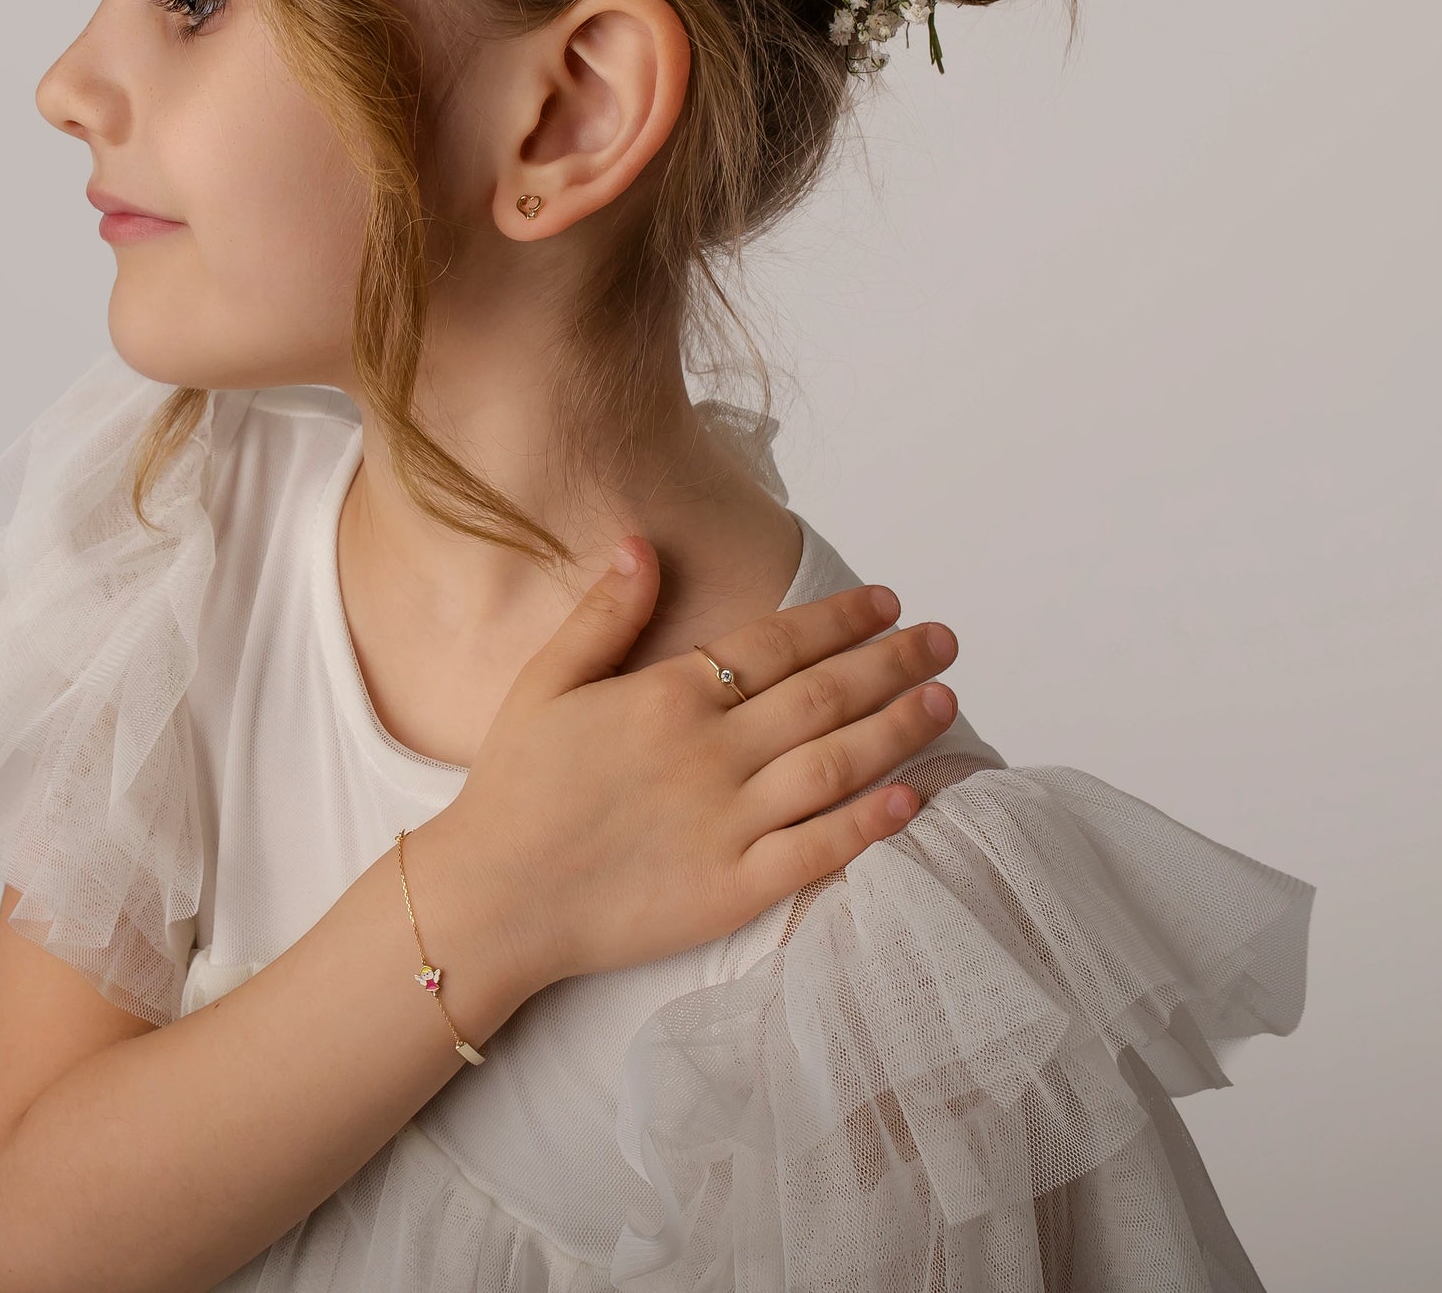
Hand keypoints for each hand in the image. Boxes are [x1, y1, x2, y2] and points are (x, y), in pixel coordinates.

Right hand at [439, 535, 958, 990]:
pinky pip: (818, 851)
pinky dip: (871, 825)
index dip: (841, 619)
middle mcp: (711, 754)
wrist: (495, 898)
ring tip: (946, 700)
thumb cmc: (518, 786)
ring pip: (836, 766)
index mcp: (669, 697)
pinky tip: (914, 800)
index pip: (778, 643)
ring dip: (899, 730)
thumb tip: (641, 543)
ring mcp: (728, 825)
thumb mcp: (546, 681)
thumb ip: (604, 613)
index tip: (889, 602)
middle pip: (825, 696)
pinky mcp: (734, 890)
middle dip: (893, 663)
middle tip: (945, 639)